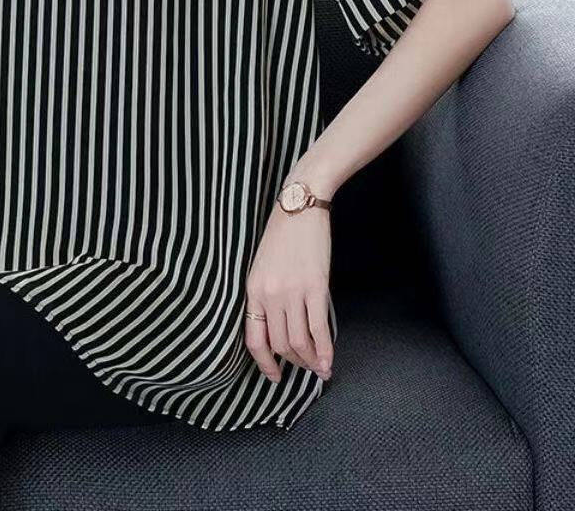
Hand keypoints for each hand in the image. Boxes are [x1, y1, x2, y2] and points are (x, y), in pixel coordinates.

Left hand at [243, 199, 333, 382]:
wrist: (300, 207)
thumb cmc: (282, 234)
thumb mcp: (262, 265)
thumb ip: (266, 294)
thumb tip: (278, 325)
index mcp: (253, 289)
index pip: (254, 338)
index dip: (264, 363)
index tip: (274, 376)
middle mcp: (269, 295)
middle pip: (280, 345)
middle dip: (293, 363)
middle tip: (304, 368)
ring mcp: (293, 293)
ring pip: (299, 342)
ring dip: (309, 361)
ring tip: (318, 369)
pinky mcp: (316, 288)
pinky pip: (318, 329)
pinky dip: (325, 350)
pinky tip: (328, 361)